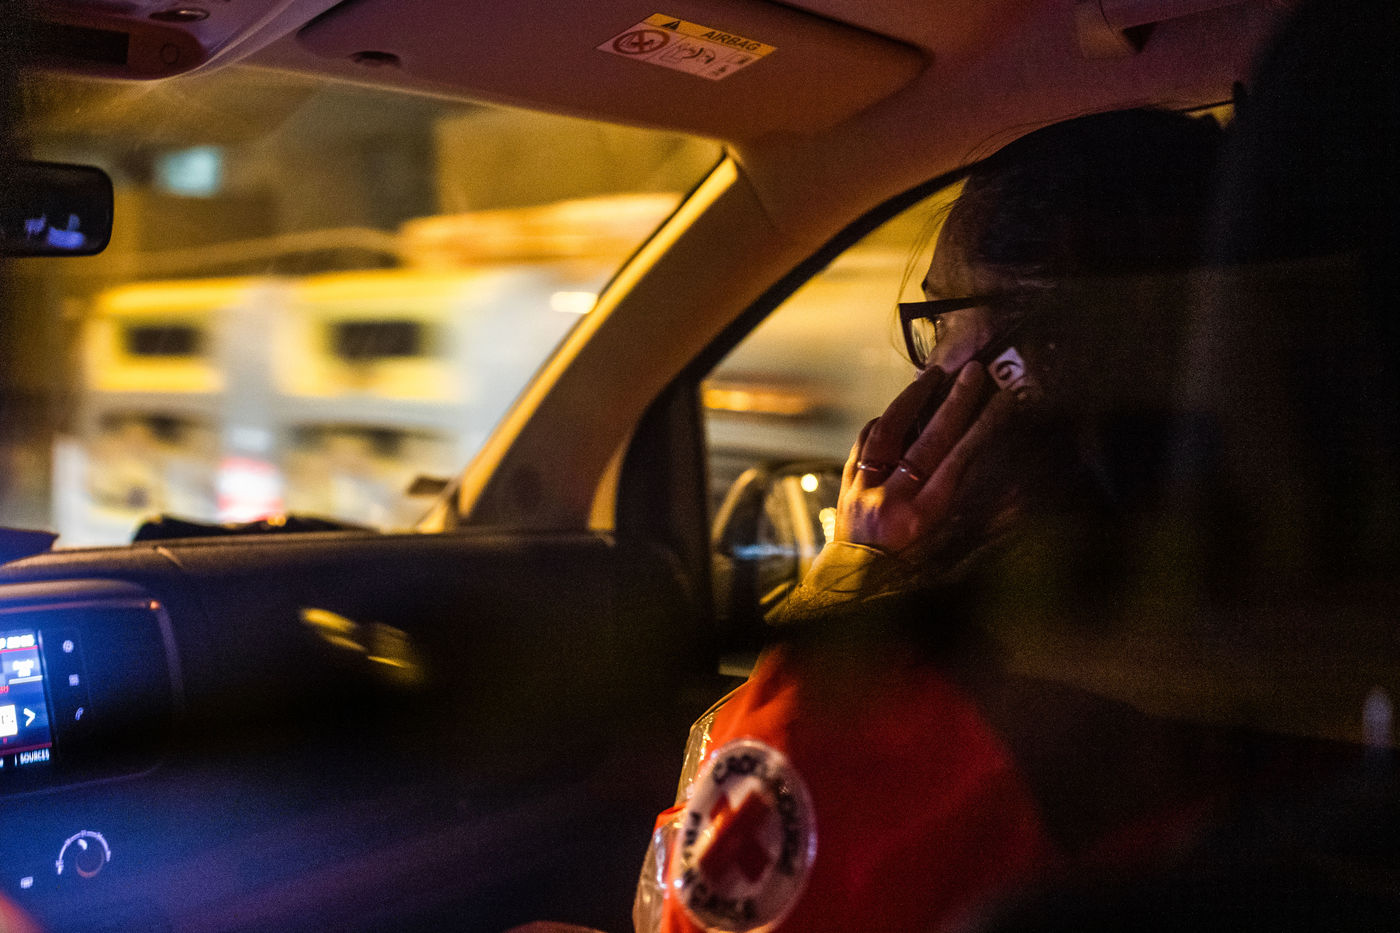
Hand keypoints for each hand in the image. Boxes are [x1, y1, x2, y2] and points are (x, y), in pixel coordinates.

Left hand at [835, 362, 1011, 553]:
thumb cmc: (906, 570)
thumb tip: (1005, 478)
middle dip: (955, 403)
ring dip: (913, 399)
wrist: (850, 585)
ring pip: (889, 432)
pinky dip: (883, 422)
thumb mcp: (941, 546)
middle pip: (929, 442)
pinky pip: (864, 441)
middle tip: (974, 373)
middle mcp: (891, 500)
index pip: (957, 462)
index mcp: (922, 519)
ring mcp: (864, 488)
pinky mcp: (846, 482)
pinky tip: (897, 408)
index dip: (981, 429)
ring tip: (932, 375)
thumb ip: (966, 510)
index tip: (1000, 402)